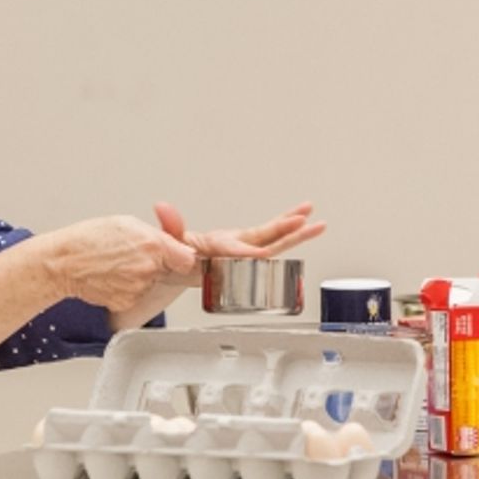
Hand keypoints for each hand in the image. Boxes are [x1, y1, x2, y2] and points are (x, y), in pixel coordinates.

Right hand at [47, 216, 198, 311]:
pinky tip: (113, 277)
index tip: (177, 256)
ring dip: (142, 276)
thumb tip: (182, 245)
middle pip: (169, 270)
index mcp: (152, 245)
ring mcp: (138, 288)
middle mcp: (148, 269)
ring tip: (118, 264)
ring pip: (152, 283)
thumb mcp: (127, 223)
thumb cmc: (89, 239)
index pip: (189, 259)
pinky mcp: (127, 303)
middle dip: (159, 263)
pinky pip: (137, 295)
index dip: (182, 257)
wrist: (63, 263)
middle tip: (136, 255)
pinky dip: (129, 288)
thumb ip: (160, 233)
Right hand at [152, 201, 325, 265]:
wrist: (179, 271)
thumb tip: (160, 206)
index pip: (232, 254)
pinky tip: (304, 216)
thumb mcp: (166, 243)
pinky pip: (271, 234)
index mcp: (214, 256)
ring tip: (317, 222)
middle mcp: (234, 255)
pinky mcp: (246, 242)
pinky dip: (286, 225)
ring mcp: (243, 249)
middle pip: (264, 247)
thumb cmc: (172, 260)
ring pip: (274, 242)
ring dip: (296, 232)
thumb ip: (168, 226)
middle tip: (303, 225)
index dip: (247, 253)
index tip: (262, 252)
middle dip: (284, 236)